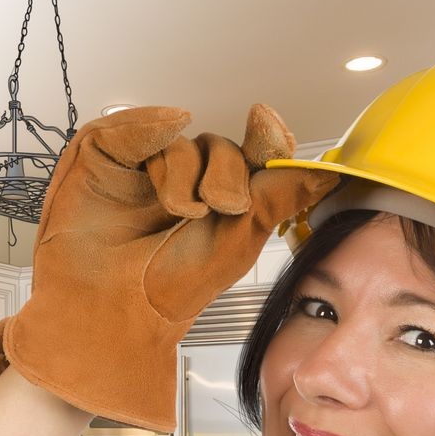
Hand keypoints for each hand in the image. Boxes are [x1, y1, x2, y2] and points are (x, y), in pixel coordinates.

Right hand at [0, 104, 340, 431]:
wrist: (114, 311)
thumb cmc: (172, 287)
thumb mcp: (242, 238)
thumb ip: (282, 194)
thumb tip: (328, 167)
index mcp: (221, 198)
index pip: (251, 156)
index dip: (265, 141)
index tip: (268, 126)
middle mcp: (185, 179)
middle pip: (220, 146)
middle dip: (226, 175)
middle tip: (220, 207)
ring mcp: (144, 165)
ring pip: (182, 142)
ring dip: (185, 176)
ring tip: (178, 211)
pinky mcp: (106, 155)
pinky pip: (135, 124)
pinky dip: (151, 126)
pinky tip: (162, 138)